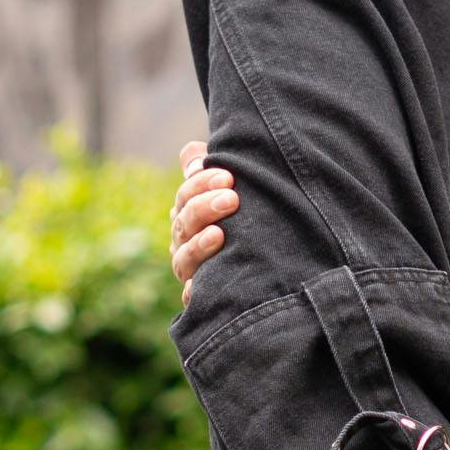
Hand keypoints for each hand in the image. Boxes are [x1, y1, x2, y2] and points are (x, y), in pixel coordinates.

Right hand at [170, 140, 238, 286]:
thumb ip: (208, 171)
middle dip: (205, 208)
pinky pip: (192, 297)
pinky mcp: (200, 295)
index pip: (185, 196)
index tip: (227, 176)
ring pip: (185, 258)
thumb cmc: (242, 214)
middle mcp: (184, 241)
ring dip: (200, 245)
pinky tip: (198, 287)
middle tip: (231, 198)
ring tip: (219, 234)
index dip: (201, 184)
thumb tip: (191, 152)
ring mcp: (190, 269)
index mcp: (188, 214)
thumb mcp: (227, 189)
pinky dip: (193, 292)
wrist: (265, 262)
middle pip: (184, 223)